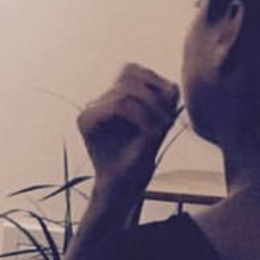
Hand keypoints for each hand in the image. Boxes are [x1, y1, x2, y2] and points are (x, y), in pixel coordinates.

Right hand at [77, 64, 180, 202]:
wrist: (125, 189)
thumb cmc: (141, 157)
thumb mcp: (159, 122)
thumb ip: (165, 100)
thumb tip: (172, 87)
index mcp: (111, 97)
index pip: (131, 70)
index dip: (155, 81)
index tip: (171, 105)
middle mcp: (95, 101)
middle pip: (128, 74)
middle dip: (154, 95)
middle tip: (169, 121)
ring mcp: (88, 110)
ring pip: (125, 90)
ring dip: (151, 107)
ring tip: (163, 129)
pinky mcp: (86, 121)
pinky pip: (120, 104)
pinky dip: (143, 117)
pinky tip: (154, 134)